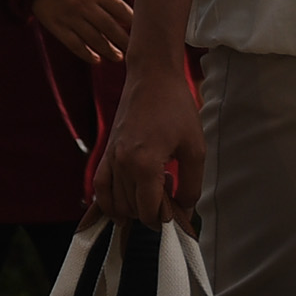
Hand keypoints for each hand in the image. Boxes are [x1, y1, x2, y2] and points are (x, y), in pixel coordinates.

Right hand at [28, 0, 133, 64]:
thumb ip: (108, 2)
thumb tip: (128, 21)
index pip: (120, 9)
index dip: (133, 22)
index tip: (143, 32)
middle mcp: (84, 5)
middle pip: (109, 26)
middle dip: (124, 41)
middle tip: (135, 51)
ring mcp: (71, 17)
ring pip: (94, 38)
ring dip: (108, 50)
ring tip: (118, 57)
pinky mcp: (58, 26)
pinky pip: (74, 44)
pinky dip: (86, 53)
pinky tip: (96, 60)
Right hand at [88, 0, 204, 226]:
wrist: (152, 77)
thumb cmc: (177, 108)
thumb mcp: (195, 148)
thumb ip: (192, 184)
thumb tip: (184, 208)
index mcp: (144, 164)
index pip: (150, 211)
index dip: (166, 219)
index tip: (179, 214)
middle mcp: (122, 164)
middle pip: (131, 209)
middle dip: (151, 214)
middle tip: (169, 201)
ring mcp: (111, 157)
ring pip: (115, 202)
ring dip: (132, 208)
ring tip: (152, 196)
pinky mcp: (106, 150)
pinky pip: (99, 184)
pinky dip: (106, 200)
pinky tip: (120, 206)